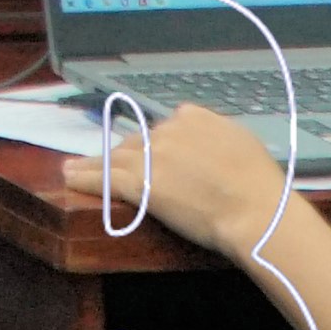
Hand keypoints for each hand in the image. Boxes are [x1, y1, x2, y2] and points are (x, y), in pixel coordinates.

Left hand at [67, 103, 295, 257]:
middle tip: (111, 166)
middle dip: (125, 155)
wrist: (257, 211)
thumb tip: (206, 136)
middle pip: (137, 142)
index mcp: (194, 118)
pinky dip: (83, 177)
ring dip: (94, 163)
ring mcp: (151, 156)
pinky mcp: (140, 183)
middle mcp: (168, 131)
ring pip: (116, 157)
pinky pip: (104, 178)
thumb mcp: (243, 143)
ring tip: (74, 167)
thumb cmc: (260, 186)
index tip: (148, 153)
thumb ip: (217, 133)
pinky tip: (69, 177)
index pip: (163, 126)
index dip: (154, 143)